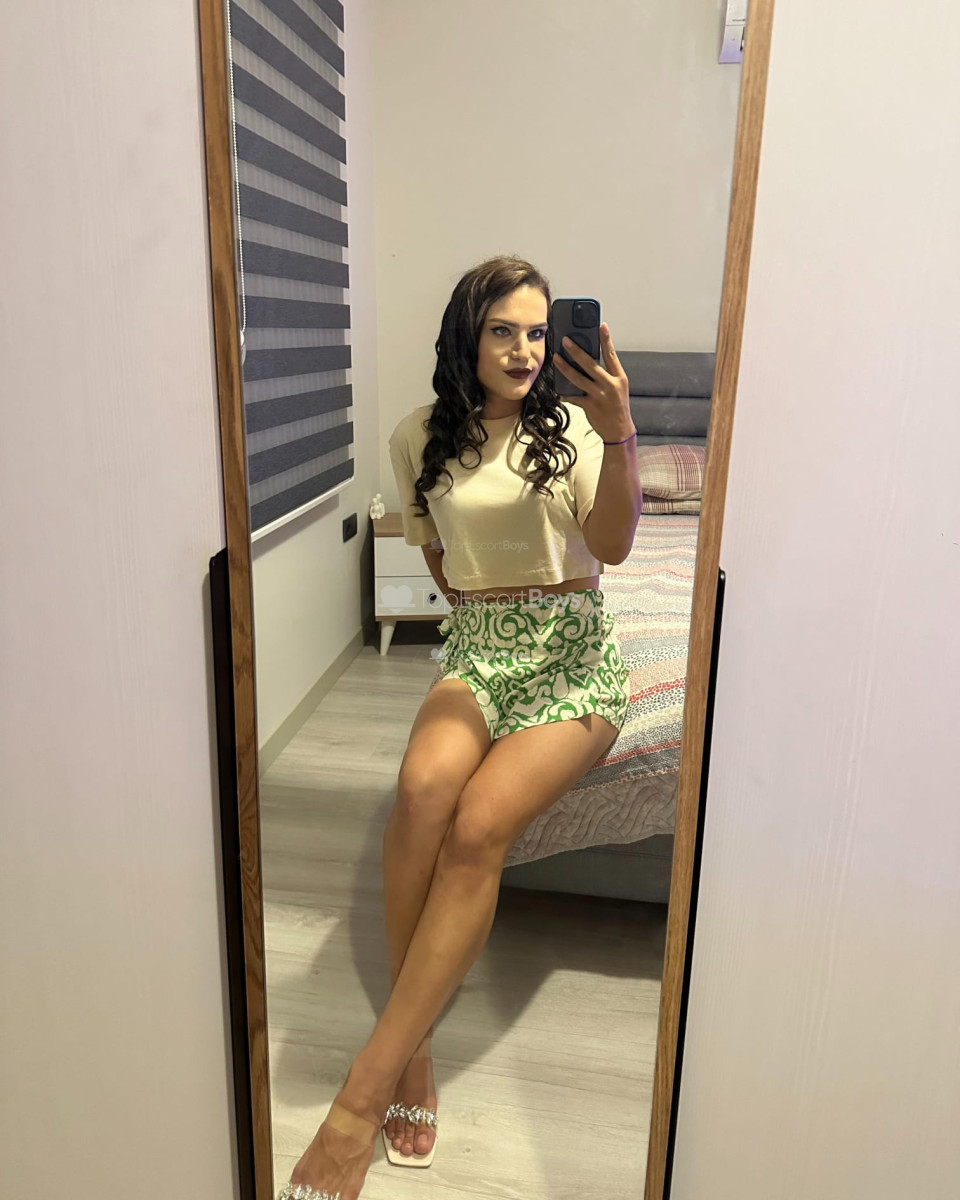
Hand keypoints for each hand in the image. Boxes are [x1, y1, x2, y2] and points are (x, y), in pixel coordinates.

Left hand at [553, 323, 635, 442]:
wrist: (620, 430)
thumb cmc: (618, 407)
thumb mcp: (619, 388)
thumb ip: (607, 375)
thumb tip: (590, 361)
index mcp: (619, 378)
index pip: (612, 355)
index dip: (606, 340)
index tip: (601, 326)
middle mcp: (609, 385)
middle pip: (590, 364)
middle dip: (576, 351)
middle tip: (565, 341)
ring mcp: (599, 396)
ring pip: (578, 378)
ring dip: (565, 368)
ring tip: (556, 358)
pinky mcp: (589, 406)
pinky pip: (574, 397)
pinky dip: (565, 394)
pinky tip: (559, 391)